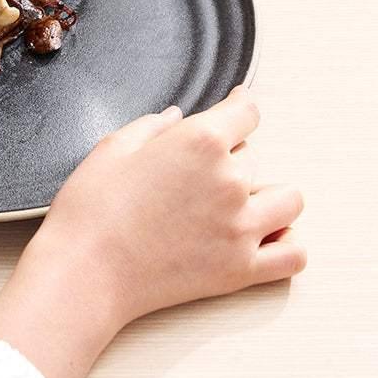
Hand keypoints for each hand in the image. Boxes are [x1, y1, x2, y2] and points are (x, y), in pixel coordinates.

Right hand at [0, 89, 304, 377]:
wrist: (85, 271)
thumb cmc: (91, 208)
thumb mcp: (114, 146)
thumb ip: (153, 126)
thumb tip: (175, 118)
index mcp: (201, 142)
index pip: (247, 112)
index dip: (240, 105)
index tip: (237, 106)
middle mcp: (230, 181)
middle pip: (253, 157)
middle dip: (229, 159)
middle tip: (195, 174)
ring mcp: (240, 228)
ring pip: (288, 200)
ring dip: (268, 195)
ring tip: (239, 202)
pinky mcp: (241, 270)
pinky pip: (293, 255)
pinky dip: (286, 244)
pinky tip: (263, 237)